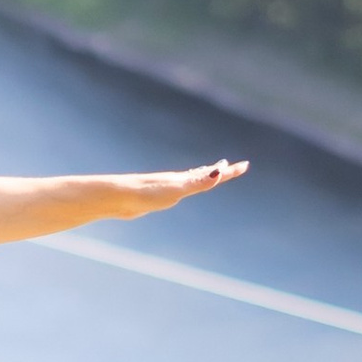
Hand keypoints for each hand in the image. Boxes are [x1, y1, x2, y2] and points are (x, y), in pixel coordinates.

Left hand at [109, 159, 248, 218]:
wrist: (118, 197)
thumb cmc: (146, 193)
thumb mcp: (176, 189)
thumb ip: (197, 183)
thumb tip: (218, 174)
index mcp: (184, 179)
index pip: (212, 174)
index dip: (228, 172)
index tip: (244, 165)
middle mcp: (176, 180)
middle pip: (201, 174)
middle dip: (217, 172)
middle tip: (229, 167)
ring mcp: (166, 186)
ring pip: (189, 180)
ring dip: (202, 176)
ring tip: (209, 174)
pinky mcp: (155, 195)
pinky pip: (178, 188)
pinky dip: (186, 185)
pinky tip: (180, 189)